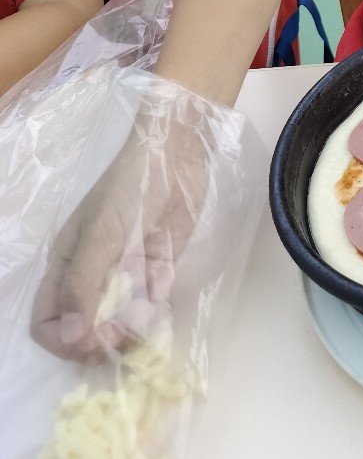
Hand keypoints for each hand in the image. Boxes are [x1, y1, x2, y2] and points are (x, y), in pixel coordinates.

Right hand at [31, 107, 208, 364]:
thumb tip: (71, 340)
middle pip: (86, 331)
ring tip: (147, 316)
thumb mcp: (100, 235)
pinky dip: (156, 315)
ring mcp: (126, 277)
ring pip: (121, 326)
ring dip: (132, 332)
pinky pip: (152, 309)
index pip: (48, 322)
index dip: (63, 341)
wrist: (177, 155)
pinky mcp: (157, 272)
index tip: (89, 343)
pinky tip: (162, 304)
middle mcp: (93, 278)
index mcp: (66, 266)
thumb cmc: (130, 187)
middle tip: (123, 334)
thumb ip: (84, 285)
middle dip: (102, 342)